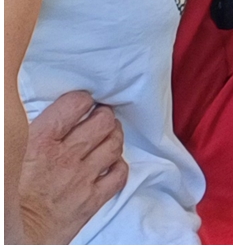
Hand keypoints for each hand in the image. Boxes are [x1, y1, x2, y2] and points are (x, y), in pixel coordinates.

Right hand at [18, 90, 124, 242]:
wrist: (7, 238)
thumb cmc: (5, 196)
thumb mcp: (10, 154)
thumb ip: (21, 134)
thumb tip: (16, 112)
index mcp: (39, 142)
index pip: (74, 105)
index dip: (82, 100)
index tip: (82, 102)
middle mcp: (66, 157)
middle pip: (103, 122)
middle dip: (104, 115)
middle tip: (99, 116)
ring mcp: (82, 179)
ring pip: (114, 145)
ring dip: (114, 136)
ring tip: (108, 135)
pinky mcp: (91, 200)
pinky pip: (119, 175)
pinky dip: (118, 166)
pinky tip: (110, 164)